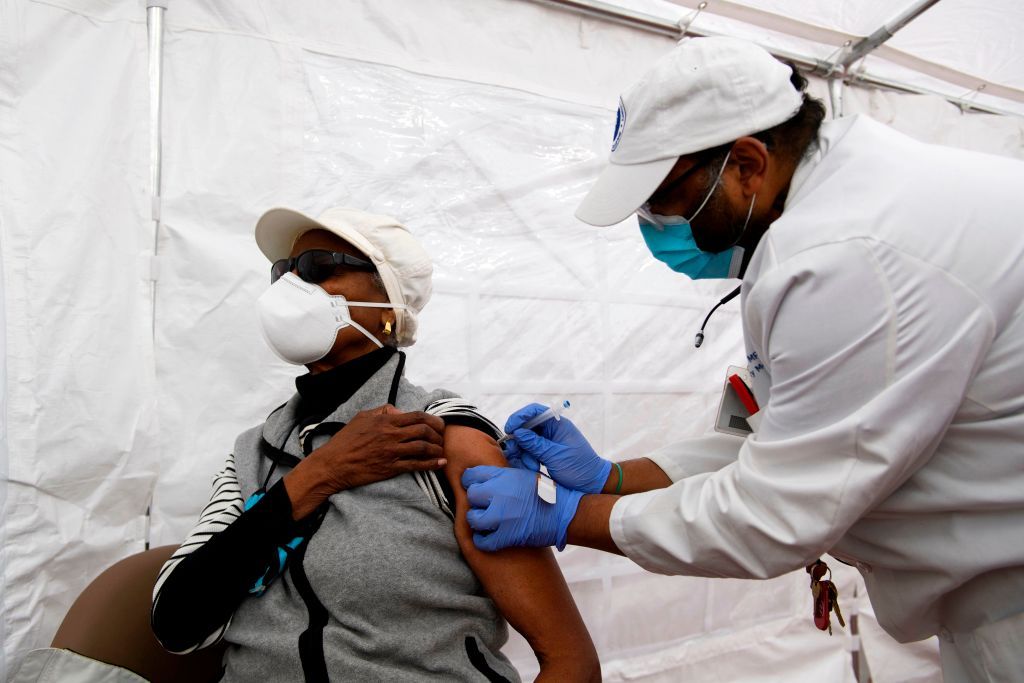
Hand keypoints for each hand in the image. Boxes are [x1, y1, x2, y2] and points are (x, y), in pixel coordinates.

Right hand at [286, 405, 444, 518]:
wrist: (333, 464)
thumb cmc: (345, 441)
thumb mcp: (361, 417)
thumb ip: (382, 411)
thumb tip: (399, 411)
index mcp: (385, 421)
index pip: (417, 416)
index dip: (433, 420)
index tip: (439, 425)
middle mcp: (391, 435)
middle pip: (424, 431)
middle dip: (439, 434)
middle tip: (443, 438)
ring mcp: (391, 452)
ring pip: (423, 447)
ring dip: (437, 449)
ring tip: (442, 451)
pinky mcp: (390, 468)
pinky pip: (416, 465)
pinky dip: (431, 464)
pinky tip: (440, 464)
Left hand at [462, 465, 583, 550]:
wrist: (564, 514)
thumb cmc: (548, 494)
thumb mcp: (525, 474)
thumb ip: (505, 473)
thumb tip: (488, 473)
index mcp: (505, 476)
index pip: (472, 475)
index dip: (470, 482)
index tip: (473, 487)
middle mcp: (500, 494)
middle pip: (471, 496)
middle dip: (475, 501)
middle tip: (482, 506)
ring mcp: (502, 516)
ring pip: (473, 518)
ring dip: (477, 521)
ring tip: (484, 522)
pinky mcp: (506, 536)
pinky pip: (483, 541)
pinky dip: (482, 541)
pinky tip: (486, 538)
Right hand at [502, 403, 610, 493]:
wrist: (591, 482)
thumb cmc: (579, 467)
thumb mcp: (556, 456)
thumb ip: (535, 444)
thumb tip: (517, 432)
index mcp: (557, 424)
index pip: (535, 411)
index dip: (519, 417)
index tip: (510, 429)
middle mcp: (551, 430)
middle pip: (526, 427)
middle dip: (520, 441)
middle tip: (516, 452)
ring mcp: (547, 441)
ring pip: (526, 442)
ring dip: (526, 454)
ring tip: (534, 467)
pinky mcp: (544, 452)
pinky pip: (529, 452)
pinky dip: (528, 460)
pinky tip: (534, 469)